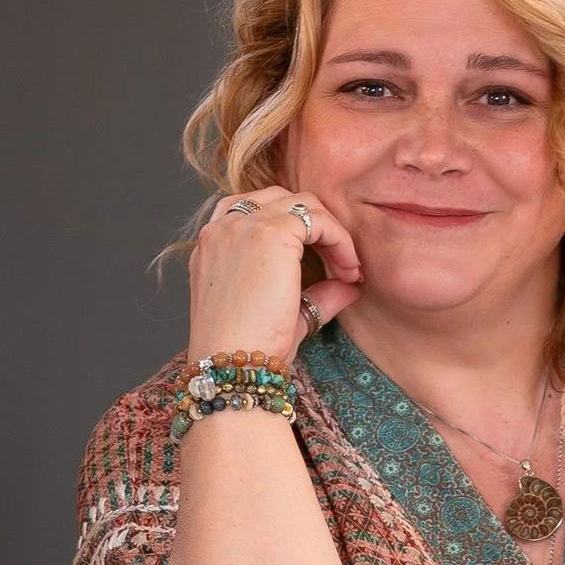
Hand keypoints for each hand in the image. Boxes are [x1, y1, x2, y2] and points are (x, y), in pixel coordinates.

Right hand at [187, 184, 361, 368]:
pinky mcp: (269, 234)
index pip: (258, 211)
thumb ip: (313, 296)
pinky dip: (340, 239)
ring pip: (302, 204)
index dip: (297, 230)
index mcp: (215, 244)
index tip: (322, 262)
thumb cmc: (247, 351)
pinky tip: (348, 270)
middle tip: (341, 264)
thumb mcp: (282, 316)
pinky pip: (317, 219)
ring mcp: (243, 226)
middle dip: (316, 226)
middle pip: (281, 199)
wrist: (232, 364)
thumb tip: (349, 288)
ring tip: (348, 269)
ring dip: (331, 232)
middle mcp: (223, 228)